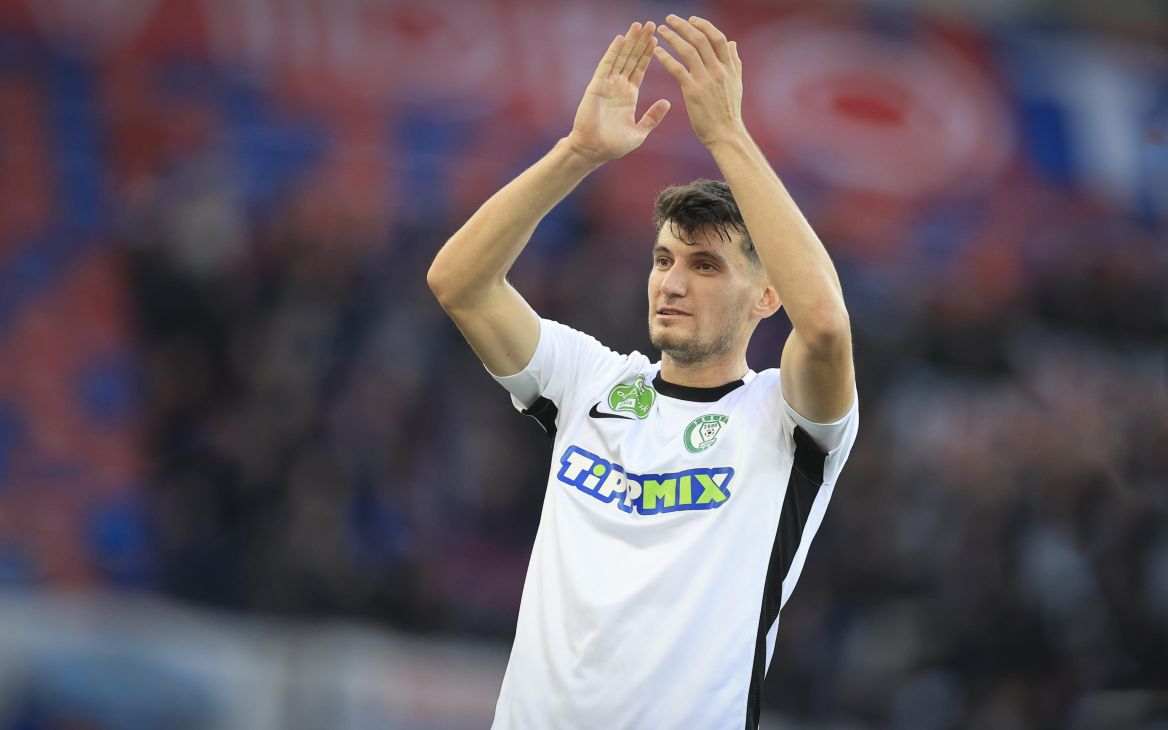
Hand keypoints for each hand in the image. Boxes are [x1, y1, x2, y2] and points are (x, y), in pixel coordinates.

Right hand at [566, 21, 671, 163]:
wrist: (594, 150)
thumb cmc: (614, 145)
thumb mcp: (639, 132)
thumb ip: (652, 117)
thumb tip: (667, 102)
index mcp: (629, 95)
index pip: (640, 69)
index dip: (648, 54)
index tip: (657, 39)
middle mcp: (618, 86)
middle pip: (632, 59)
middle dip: (641, 42)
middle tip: (651, 24)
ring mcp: (607, 84)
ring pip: (621, 58)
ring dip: (630, 42)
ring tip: (639, 25)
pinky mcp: (597, 86)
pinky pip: (606, 65)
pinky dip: (614, 51)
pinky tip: (621, 39)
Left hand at [653, 15, 744, 147]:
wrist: (726, 134)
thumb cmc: (729, 111)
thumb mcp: (737, 83)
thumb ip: (734, 62)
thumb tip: (732, 43)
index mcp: (729, 67)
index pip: (717, 37)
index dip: (704, 25)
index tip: (691, 19)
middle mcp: (719, 70)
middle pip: (701, 39)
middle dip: (684, 25)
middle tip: (670, 18)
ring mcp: (706, 80)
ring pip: (688, 50)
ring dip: (673, 37)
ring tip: (661, 30)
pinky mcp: (693, 92)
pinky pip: (677, 69)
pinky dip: (666, 58)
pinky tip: (657, 52)